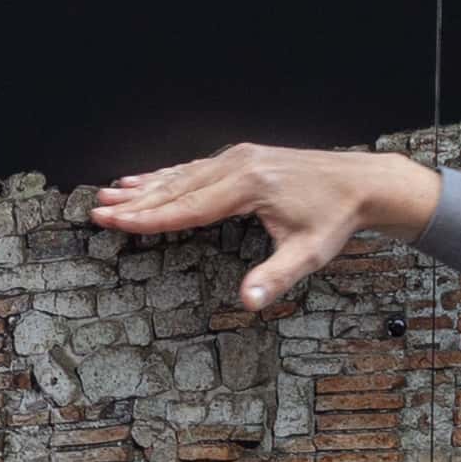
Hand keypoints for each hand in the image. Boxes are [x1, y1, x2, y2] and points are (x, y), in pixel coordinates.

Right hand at [92, 146, 439, 310]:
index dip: (147, 218)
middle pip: (176, 187)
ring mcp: (240, 158)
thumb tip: (249, 303)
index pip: (186, 207)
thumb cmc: (335, 217)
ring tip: (111, 193)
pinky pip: (196, 169)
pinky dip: (168, 176)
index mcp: (248, 186)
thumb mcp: (309, 253)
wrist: (362, 182)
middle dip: (134, 201)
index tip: (115, 222)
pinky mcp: (244, 159)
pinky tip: (149, 179)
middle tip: (98, 210)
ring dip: (145, 185)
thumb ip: (275, 278)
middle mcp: (238, 165)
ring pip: (182, 175)